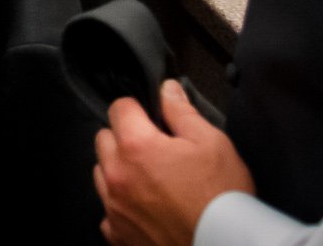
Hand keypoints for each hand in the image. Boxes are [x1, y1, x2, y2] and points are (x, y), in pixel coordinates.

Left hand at [94, 82, 254, 245]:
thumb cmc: (221, 200)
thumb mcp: (212, 142)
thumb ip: (182, 112)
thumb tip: (168, 90)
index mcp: (137, 147)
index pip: (119, 107)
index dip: (137, 108)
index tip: (150, 117)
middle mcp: (118, 177)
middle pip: (104, 140)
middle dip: (125, 138)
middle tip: (156, 150)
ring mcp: (115, 208)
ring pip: (102, 174)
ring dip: (120, 171)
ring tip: (153, 180)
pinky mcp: (118, 235)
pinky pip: (108, 210)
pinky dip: (123, 205)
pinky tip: (148, 207)